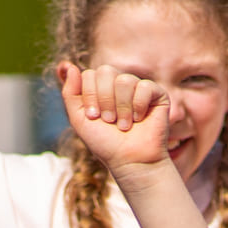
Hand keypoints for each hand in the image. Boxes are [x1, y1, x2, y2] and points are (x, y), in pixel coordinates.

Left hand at [56, 60, 173, 175]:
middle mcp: (119, 85)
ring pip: (124, 80)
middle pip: (105, 71)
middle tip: (109, 120)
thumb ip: (70, 93)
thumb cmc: (106, 143)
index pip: (89, 74)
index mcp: (101, 88)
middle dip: (104, 99)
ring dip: (121, 107)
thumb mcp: (79, 119)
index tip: (94, 117)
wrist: (130, 161)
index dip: (90, 95)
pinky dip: (138, 105)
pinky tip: (139, 119)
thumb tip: (69, 66)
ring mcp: (138, 88)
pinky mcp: (157, 94)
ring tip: (124, 125)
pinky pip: (144, 86)